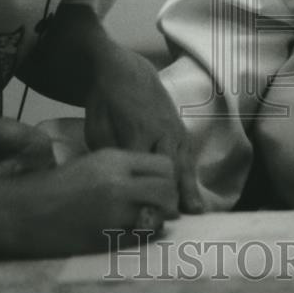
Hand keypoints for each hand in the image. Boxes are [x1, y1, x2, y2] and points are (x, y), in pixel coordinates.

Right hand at [3, 148, 179, 255]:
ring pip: (158, 216)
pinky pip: (140, 237)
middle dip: (170, 201)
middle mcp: (117, 183)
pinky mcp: (104, 236)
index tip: (163, 186)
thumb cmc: (61, 184)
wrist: (26, 210)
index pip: (164, 165)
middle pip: (167, 190)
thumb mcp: (95, 163)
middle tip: (162, 207)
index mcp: (115, 160)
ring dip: (158, 220)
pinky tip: (132, 232)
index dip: (168, 178)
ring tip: (149, 220)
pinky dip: (142, 236)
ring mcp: (112, 211)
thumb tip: (160, 178)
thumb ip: (127, 167)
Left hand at [84, 45, 202, 213]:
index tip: (143, 216)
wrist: (126, 72)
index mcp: (138, 131)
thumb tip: (118, 182)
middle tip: (172, 220)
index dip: (144, 193)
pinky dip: (191, 175)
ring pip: (184, 162)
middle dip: (171, 195)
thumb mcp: (97, 129)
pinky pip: (188, 156)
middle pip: (169, 168)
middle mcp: (162, 131)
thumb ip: (111, 156)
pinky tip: (194, 193)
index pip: (144, 170)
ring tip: (196, 212)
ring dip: (189, 188)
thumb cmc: (106, 103)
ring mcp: (175, 129)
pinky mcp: (181, 129)